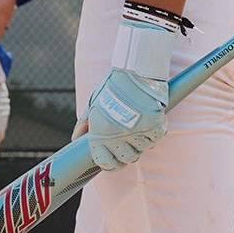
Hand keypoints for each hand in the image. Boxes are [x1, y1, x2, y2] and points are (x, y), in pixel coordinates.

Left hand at [86, 17, 173, 169]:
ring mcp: (137, 133)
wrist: (135, 69)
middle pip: (128, 159)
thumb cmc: (113, 86)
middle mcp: (117, 137)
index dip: (111, 162)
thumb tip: (77, 138)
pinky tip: (152, 119)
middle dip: (129, 151)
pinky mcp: (154, 126)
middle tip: (131, 140)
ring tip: (141, 125)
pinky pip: (156, 138)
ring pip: (143, 149)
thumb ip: (85, 123)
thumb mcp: (94, 104)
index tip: (115, 157)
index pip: (105, 163)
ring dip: (143, 140)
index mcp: (99, 134)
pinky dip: (156, 131)